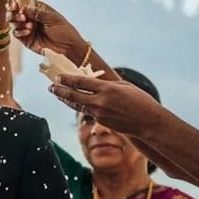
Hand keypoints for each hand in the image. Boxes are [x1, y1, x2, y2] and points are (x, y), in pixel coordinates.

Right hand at [7, 0, 87, 61]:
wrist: (67, 46)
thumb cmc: (64, 30)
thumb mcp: (52, 18)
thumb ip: (37, 13)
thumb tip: (23, 8)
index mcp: (38, 10)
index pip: (23, 3)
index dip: (17, 2)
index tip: (14, 5)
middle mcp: (31, 18)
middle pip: (14, 12)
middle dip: (14, 13)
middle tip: (21, 16)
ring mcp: (27, 28)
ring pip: (12, 23)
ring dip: (17, 23)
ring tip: (29, 26)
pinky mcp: (25, 39)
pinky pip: (16, 33)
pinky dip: (19, 32)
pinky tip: (28, 32)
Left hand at [49, 73, 169, 137]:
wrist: (148, 122)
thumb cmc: (140, 100)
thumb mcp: (124, 86)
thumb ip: (107, 84)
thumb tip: (94, 81)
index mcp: (107, 89)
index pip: (81, 82)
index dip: (67, 79)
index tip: (58, 77)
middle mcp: (100, 101)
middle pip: (73, 95)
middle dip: (60, 91)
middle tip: (50, 87)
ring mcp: (99, 113)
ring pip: (77, 105)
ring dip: (65, 99)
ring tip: (56, 94)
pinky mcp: (101, 121)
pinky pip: (87, 112)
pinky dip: (78, 106)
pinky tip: (74, 102)